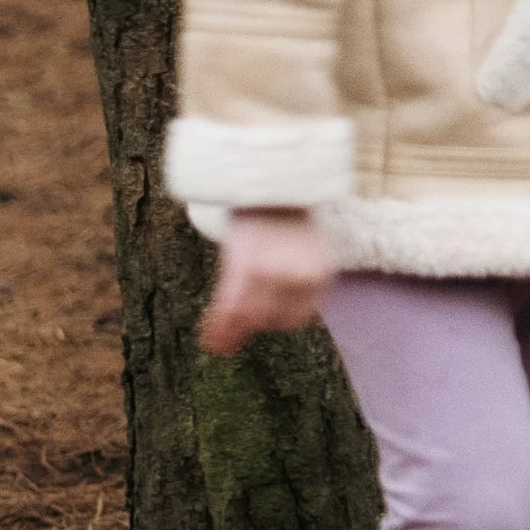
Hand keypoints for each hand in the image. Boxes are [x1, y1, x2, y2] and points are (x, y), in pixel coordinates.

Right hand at [201, 208, 334, 354]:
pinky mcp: (245, 267)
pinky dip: (218, 326)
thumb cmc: (288, 218)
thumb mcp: (308, 249)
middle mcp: (299, 277)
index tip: (260, 322)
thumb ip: (299, 280)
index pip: (295, 316)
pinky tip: (211, 340)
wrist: (272, 184)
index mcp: (318, 274)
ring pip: (248, 317)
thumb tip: (288, 319)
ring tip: (219, 344)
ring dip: (231, 332)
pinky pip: (229, 306)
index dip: (275, 321)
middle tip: (236, 328)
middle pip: (270, 318)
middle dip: (252, 325)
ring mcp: (271, 273)